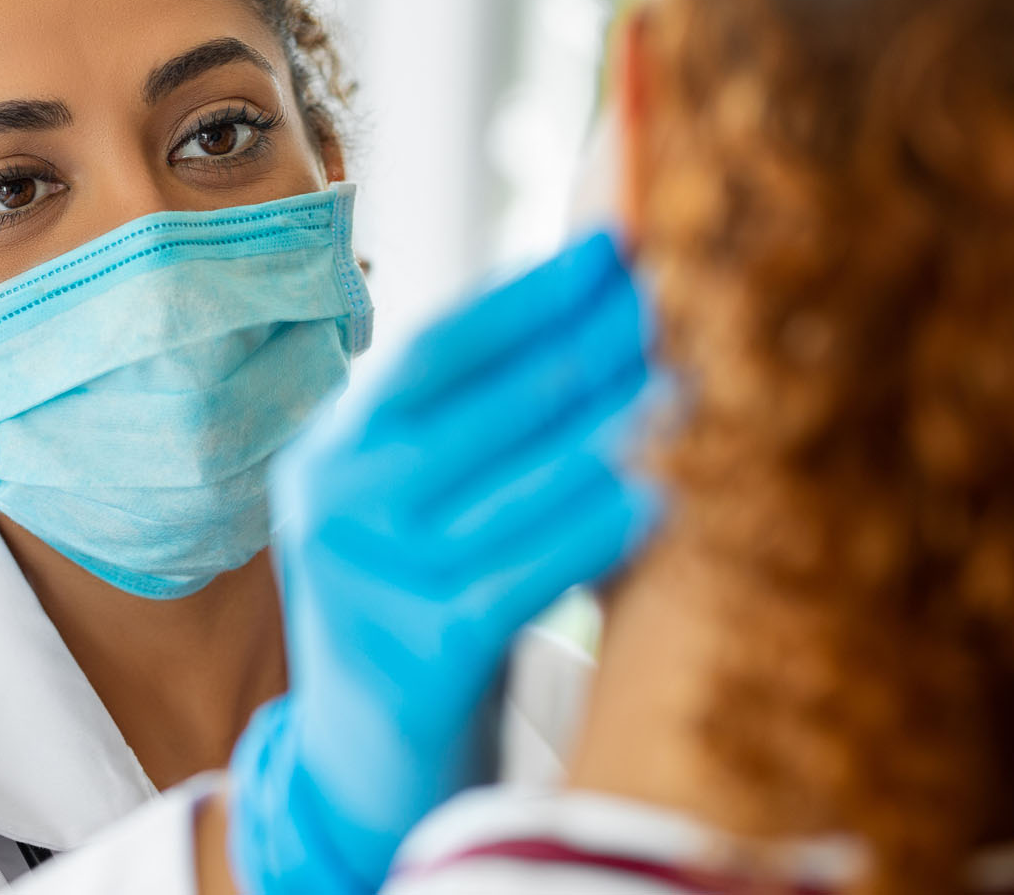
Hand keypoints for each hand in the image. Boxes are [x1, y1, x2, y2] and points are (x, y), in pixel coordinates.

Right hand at [227, 231, 660, 894]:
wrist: (360, 763)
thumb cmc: (413, 609)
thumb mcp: (409, 510)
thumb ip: (460, 430)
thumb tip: (582, 319)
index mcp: (326, 452)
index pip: (433, 351)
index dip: (525, 296)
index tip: (608, 250)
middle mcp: (329, 503)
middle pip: (478, 406)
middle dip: (583, 347)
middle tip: (671, 301)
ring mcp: (363, 579)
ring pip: (507, 486)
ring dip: (607, 428)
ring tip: (687, 384)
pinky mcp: (411, 653)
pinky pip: (522, 576)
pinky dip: (594, 533)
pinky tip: (659, 497)